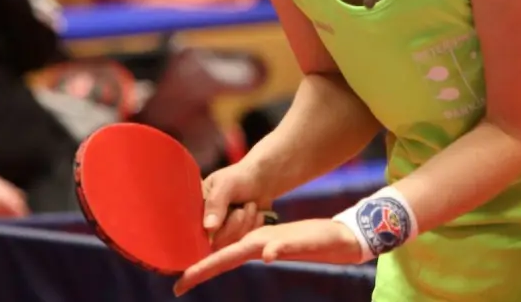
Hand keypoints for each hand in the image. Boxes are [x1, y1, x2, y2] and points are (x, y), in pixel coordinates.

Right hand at [172, 219, 362, 295]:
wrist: (342, 235)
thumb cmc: (326, 239)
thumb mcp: (308, 243)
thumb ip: (287, 246)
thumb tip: (266, 254)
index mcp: (259, 242)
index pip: (224, 258)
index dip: (201, 270)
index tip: (180, 282)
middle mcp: (258, 242)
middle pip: (222, 257)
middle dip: (199, 270)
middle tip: (178, 285)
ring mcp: (264, 244)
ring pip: (230, 255)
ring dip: (210, 265)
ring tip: (191, 276)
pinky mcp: (271, 247)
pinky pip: (243, 255)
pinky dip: (227, 261)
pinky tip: (222, 264)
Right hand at [200, 161, 275, 248]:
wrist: (263, 178)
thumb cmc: (240, 177)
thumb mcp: (225, 184)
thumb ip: (215, 203)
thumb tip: (209, 228)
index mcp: (196, 210)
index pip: (196, 232)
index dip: (212, 231)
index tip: (229, 217)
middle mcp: (206, 225)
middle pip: (216, 242)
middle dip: (234, 226)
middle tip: (242, 209)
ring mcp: (223, 232)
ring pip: (232, 243)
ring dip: (246, 224)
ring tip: (251, 206)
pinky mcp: (238, 236)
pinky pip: (245, 241)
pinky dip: (254, 227)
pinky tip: (258, 214)